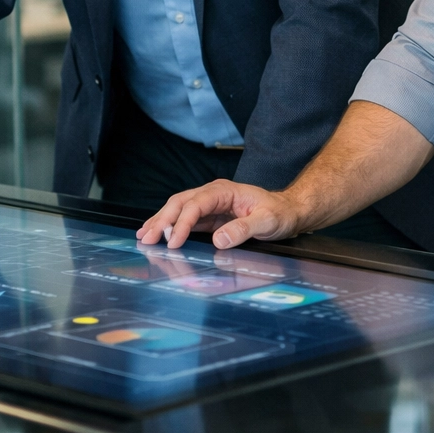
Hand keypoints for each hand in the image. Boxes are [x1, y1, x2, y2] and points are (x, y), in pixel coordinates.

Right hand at [136, 180, 302, 249]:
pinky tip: (157, 234)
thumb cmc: (280, 214)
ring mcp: (209, 205)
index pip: (196, 204)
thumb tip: (218, 240)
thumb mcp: (267, 222)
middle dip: (162, 220)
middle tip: (148, 239)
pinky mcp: (209, 217)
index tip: (173, 241)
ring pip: (178, 209)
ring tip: (144, 236)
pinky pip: (185, 220)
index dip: (182, 222)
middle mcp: (213, 194)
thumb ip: (243, 229)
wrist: (289, 212)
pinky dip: (169, 227)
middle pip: (180, 203)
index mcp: (225, 191)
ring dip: (161, 222)